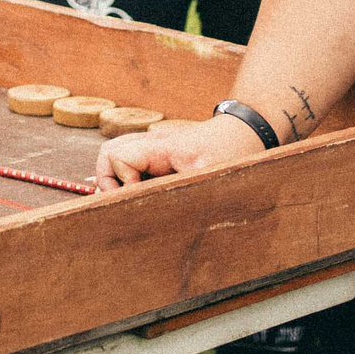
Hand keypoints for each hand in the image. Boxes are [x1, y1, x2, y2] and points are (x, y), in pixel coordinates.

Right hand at [96, 113, 262, 189]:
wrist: (246, 133)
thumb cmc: (233, 157)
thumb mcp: (209, 182)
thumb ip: (178, 197)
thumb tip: (150, 219)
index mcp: (161, 147)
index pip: (118, 157)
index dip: (120, 182)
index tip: (138, 199)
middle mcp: (151, 142)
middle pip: (108, 153)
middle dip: (109, 181)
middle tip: (126, 203)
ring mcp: (152, 145)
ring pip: (115, 155)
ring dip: (117, 179)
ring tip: (133, 200)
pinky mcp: (157, 151)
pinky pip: (130, 160)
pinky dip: (128, 177)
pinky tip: (146, 194)